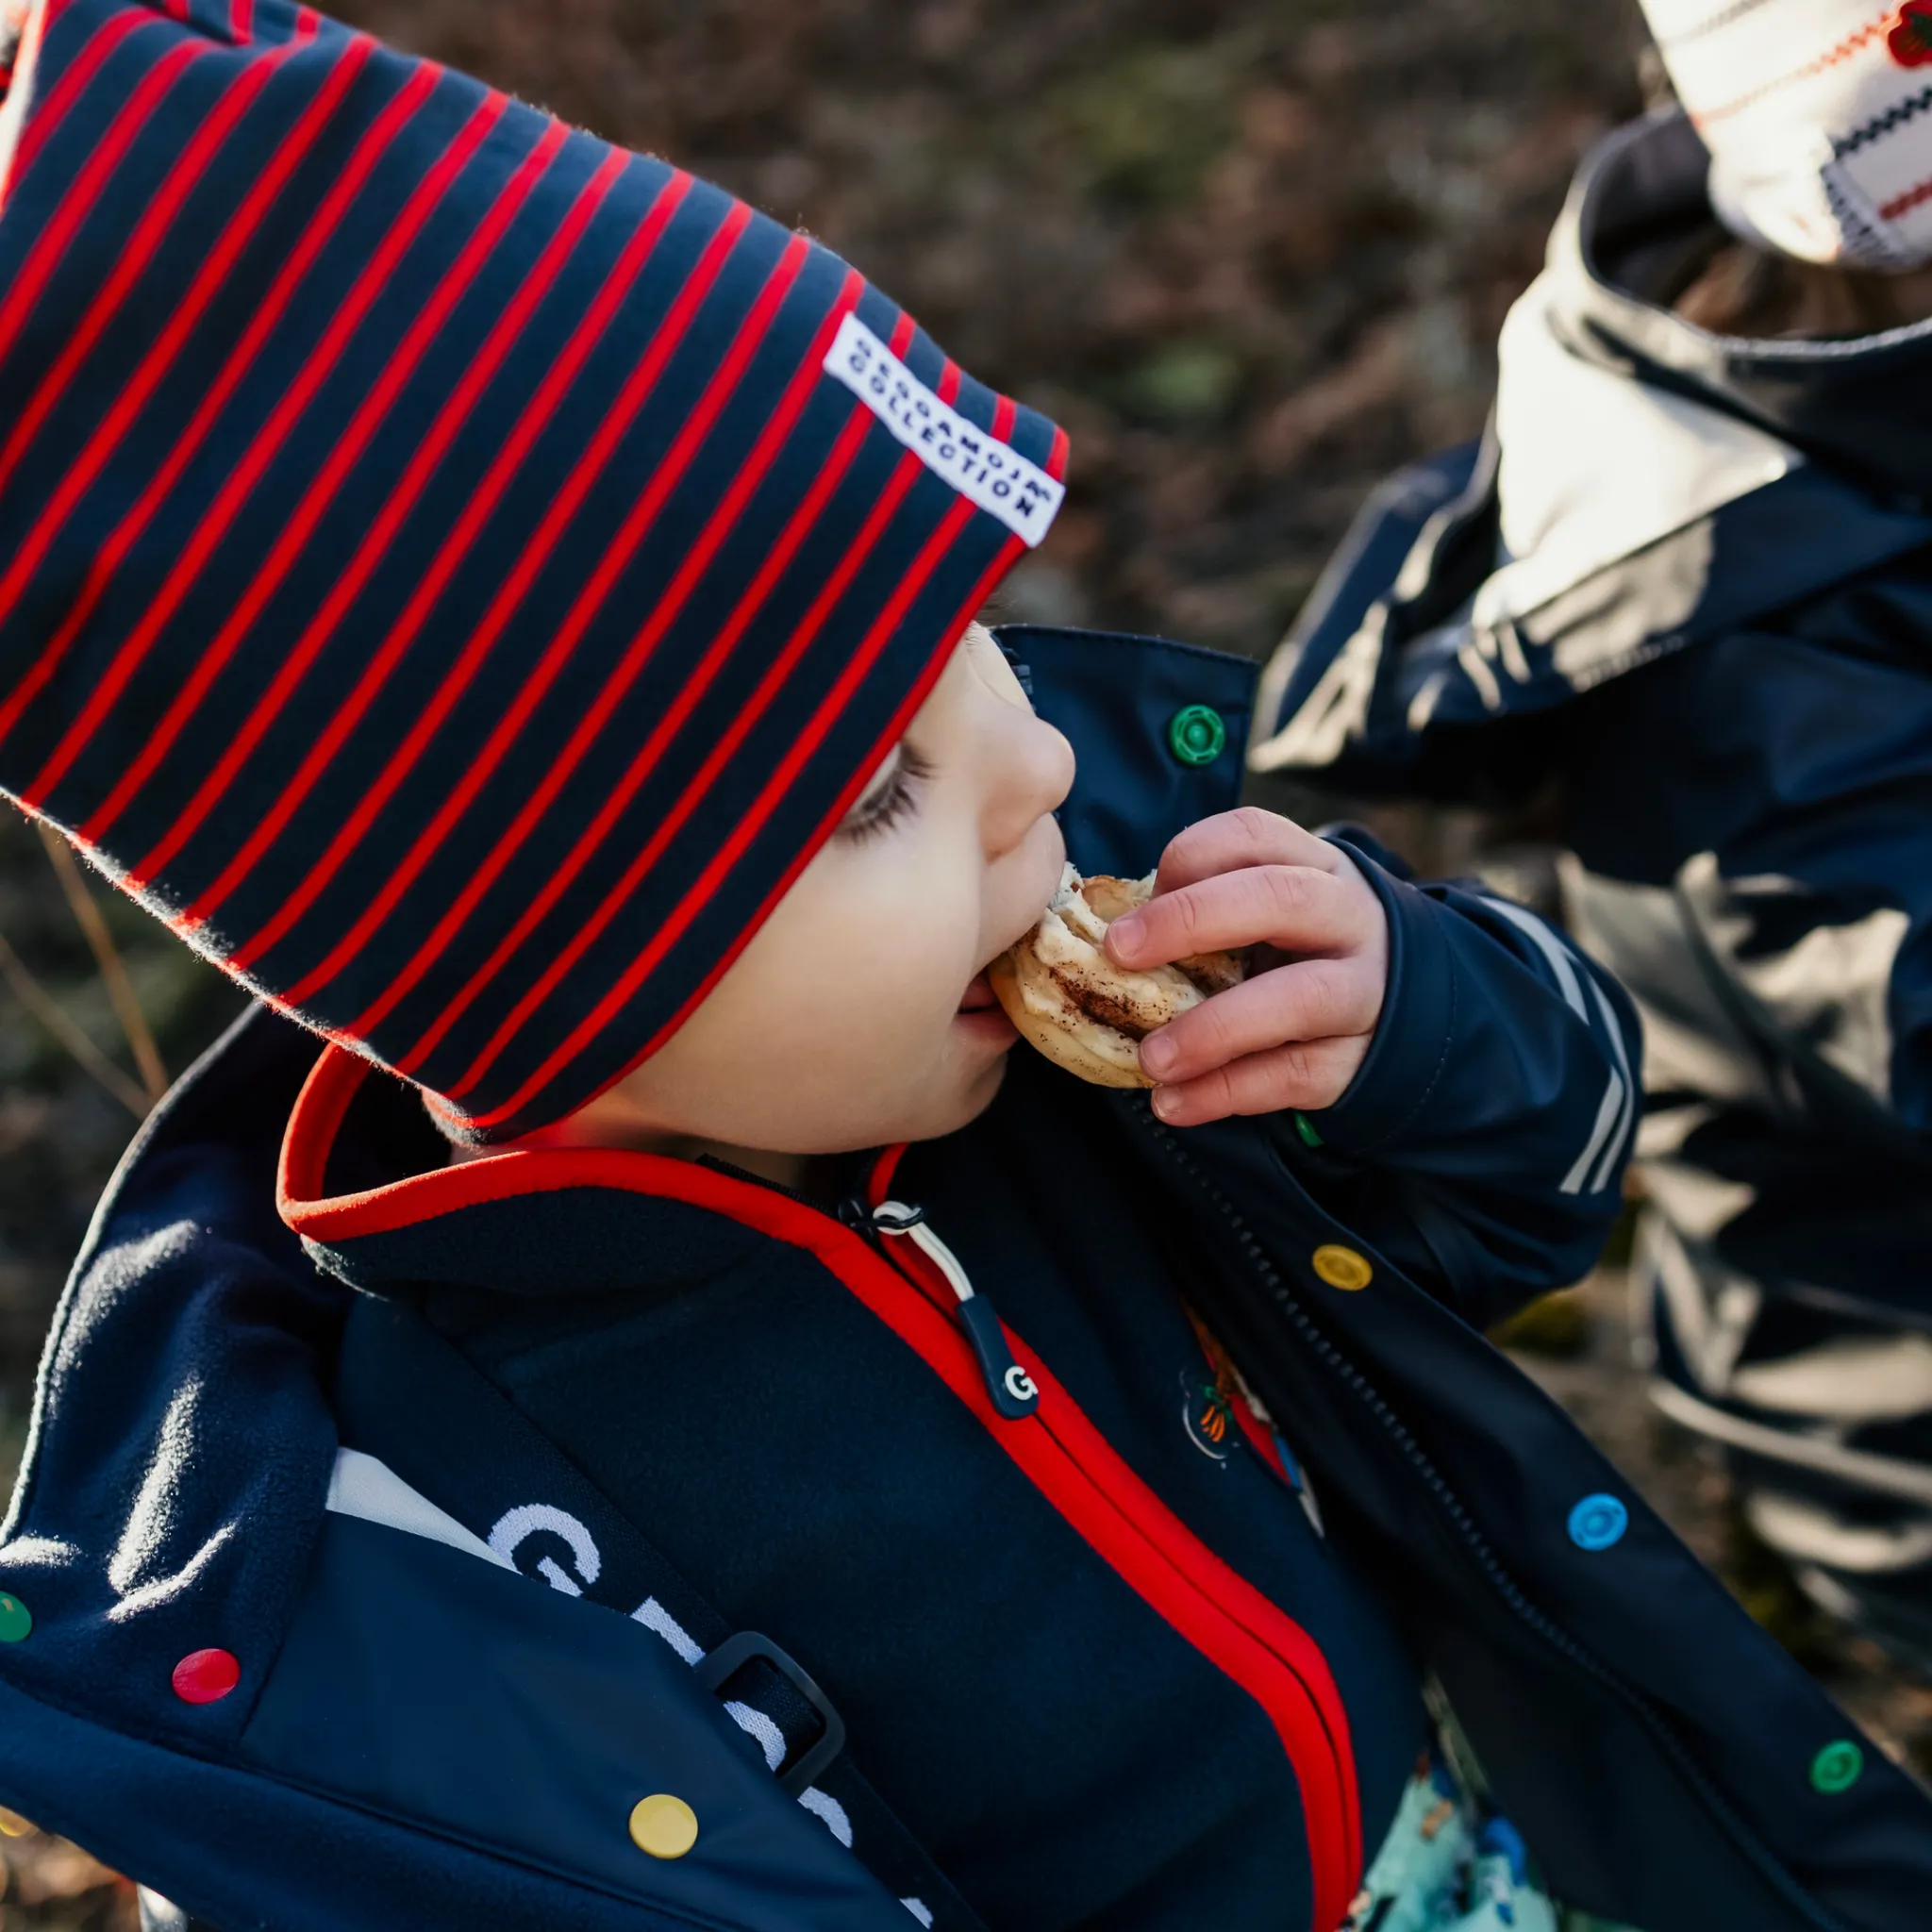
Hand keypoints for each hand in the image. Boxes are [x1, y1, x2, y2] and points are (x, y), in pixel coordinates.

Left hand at [1103, 807, 1389, 1126]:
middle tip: (1119, 953)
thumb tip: (1112, 940)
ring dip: (1215, 1028)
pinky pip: (1296, 1073)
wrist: (1396, 1014)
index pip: (1254, 835)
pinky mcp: (1358, 1059)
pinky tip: (1174, 1102)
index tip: (1138, 898)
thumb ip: (1204, 912)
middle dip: (1192, 920)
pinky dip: (1227, 1091)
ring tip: (1151, 1058)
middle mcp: (1347, 918)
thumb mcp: (1262, 915)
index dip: (1190, 857)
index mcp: (1312, 868)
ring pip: (1300, 997)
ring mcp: (1364, 989)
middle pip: (1281, 898)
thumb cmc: (1296, 954)